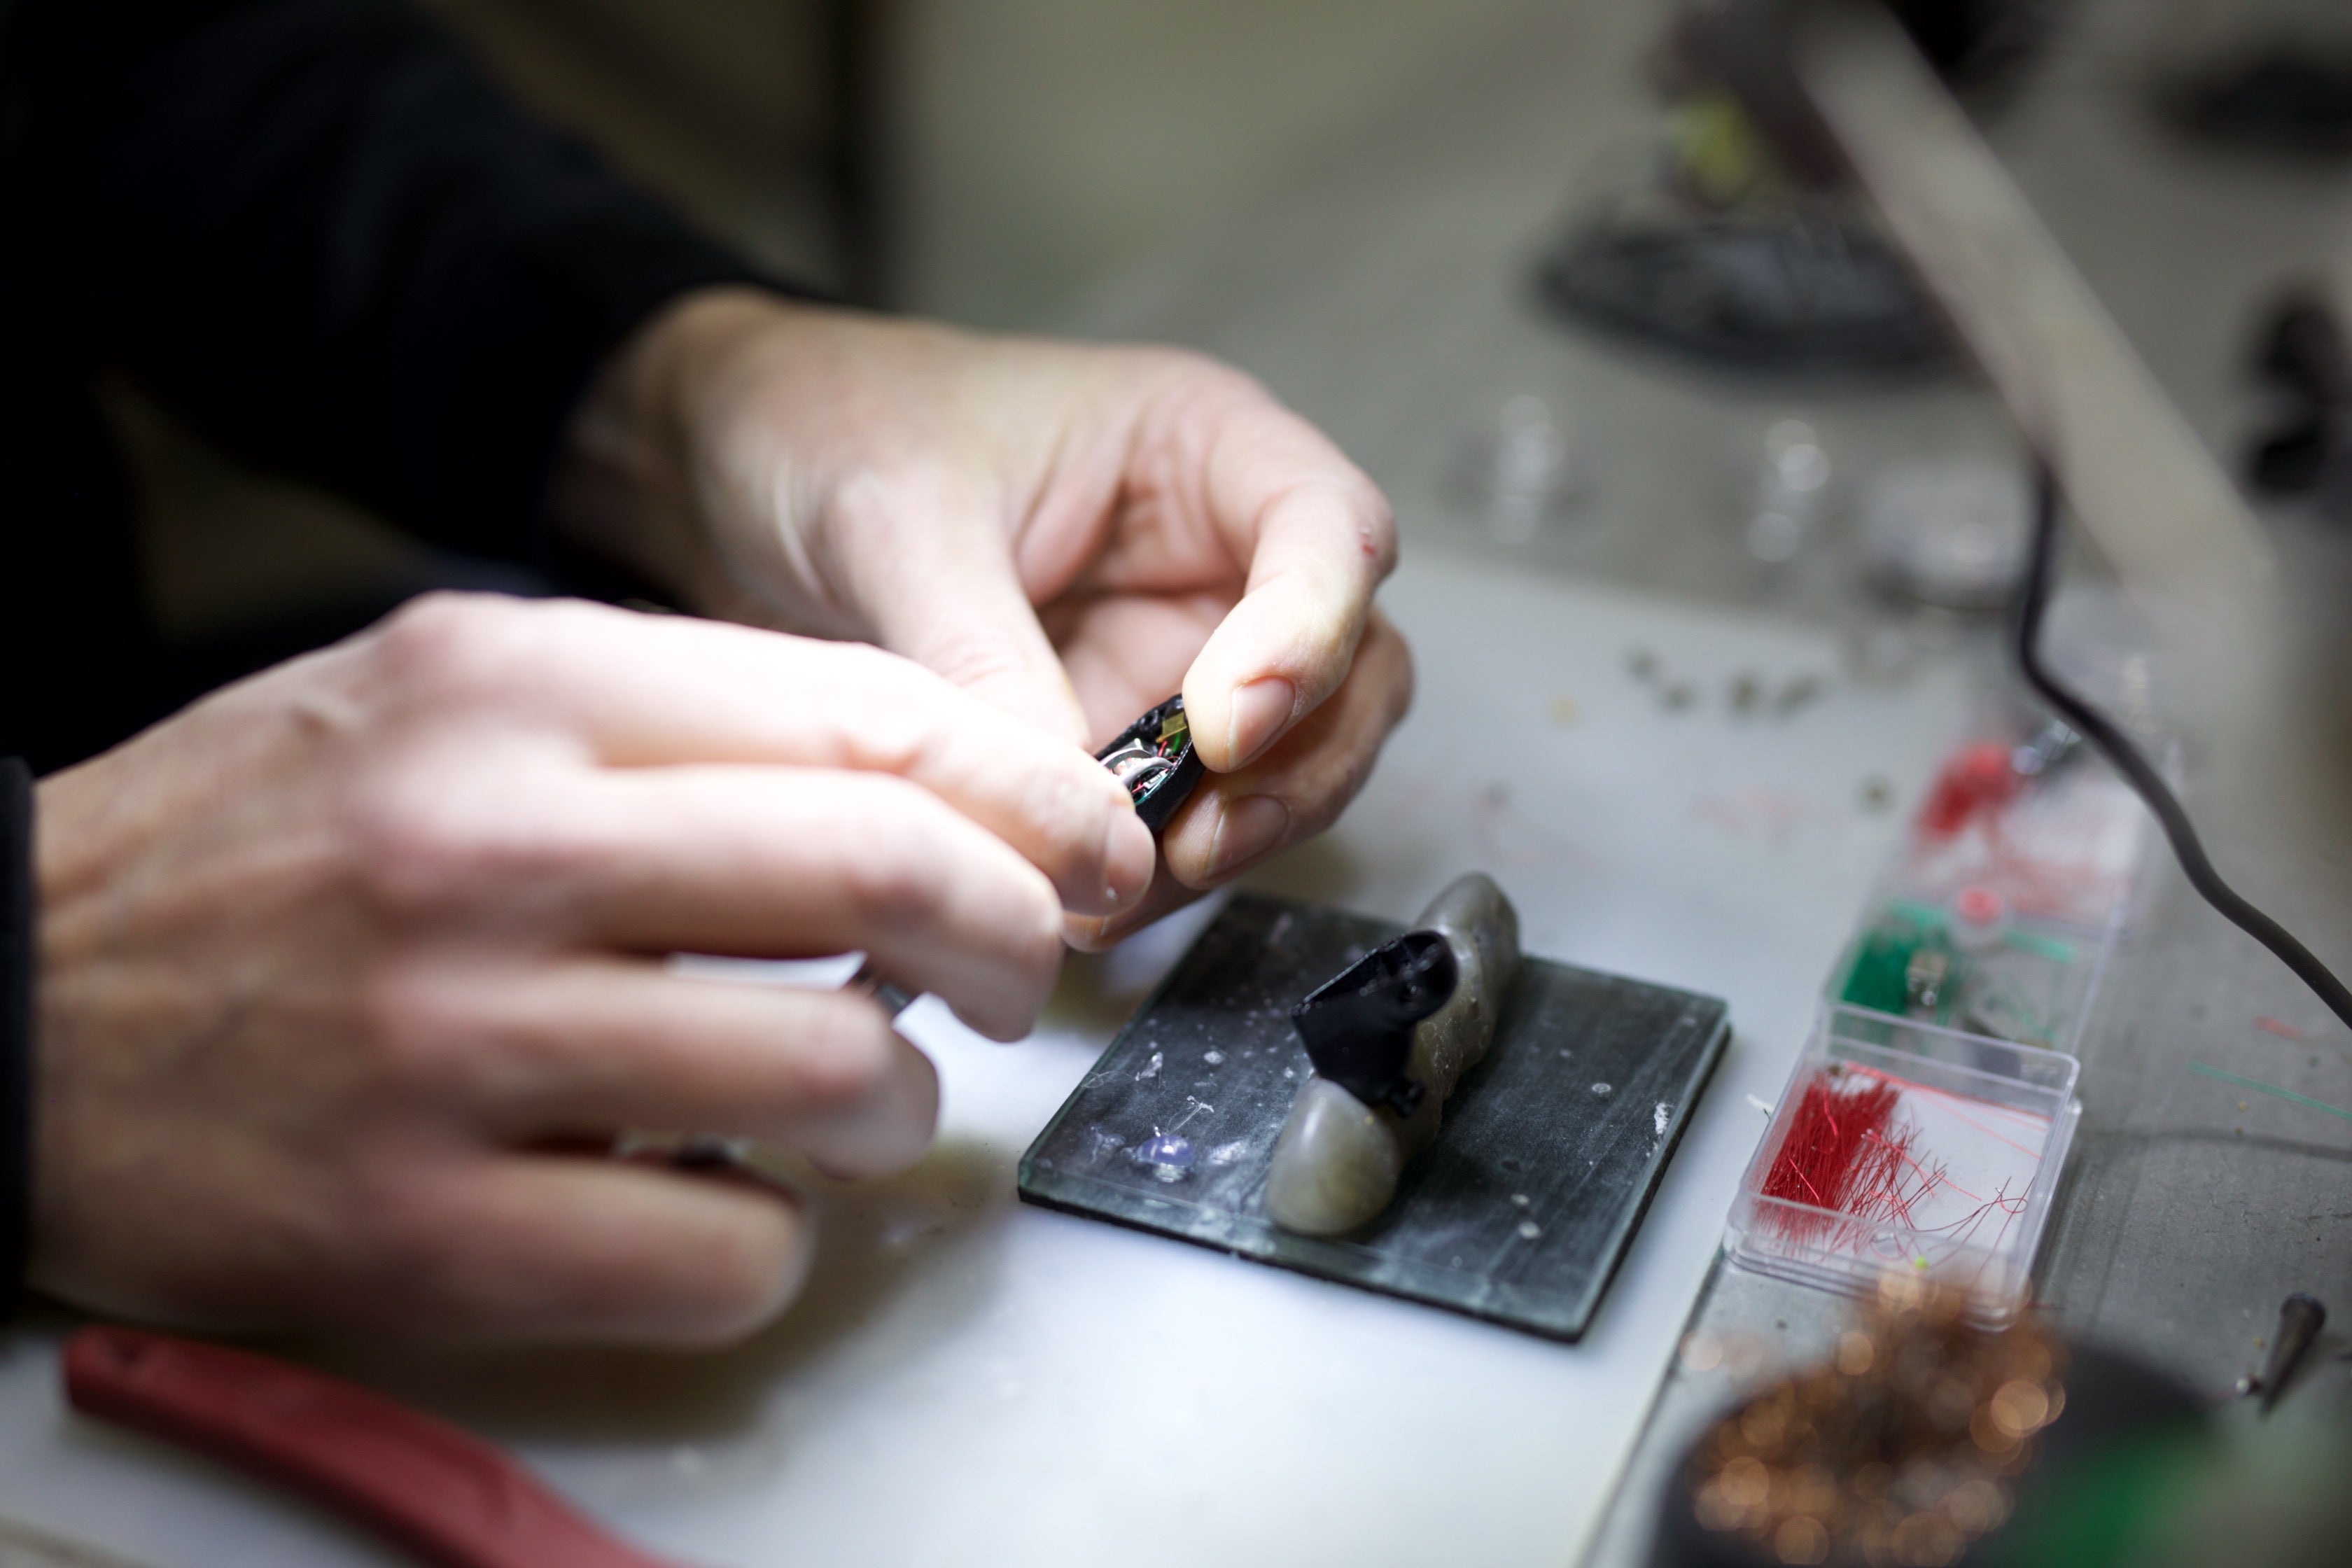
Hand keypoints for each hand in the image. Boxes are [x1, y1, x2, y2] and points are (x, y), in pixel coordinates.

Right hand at [32, 594, 1153, 1343]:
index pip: (863, 713)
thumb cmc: (253, 845)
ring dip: (899, 1103)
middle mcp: (493, 844)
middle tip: (1024, 973)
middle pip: (880, 867)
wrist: (0, 997)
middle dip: (1014, 931)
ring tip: (865, 1096)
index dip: (1024, 787)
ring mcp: (456, 1039)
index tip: (1088, 844)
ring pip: (826, 1071)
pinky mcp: (420, 1222)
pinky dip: (777, 1240)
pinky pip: (717, 1247)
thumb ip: (668, 723)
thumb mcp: (441, 699)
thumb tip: (911, 791)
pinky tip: (736, 1203)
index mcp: (515, 686)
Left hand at [560, 289, 1413, 943]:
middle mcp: (1214, 557)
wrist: (724, 472)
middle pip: (1350, 671)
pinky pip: (1178, 823)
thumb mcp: (896, 523)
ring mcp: (1174, 656)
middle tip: (1192, 840)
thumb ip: (986, 663)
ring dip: (1227, 840)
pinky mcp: (1119, 743)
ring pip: (1285, 767)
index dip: (1309, 635)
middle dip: (1292, 769)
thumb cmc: (823, 424)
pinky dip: (1147, 875)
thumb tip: (1061, 817)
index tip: (1225, 726)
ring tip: (1110, 889)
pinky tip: (1072, 902)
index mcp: (1196, 448)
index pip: (1331, 532)